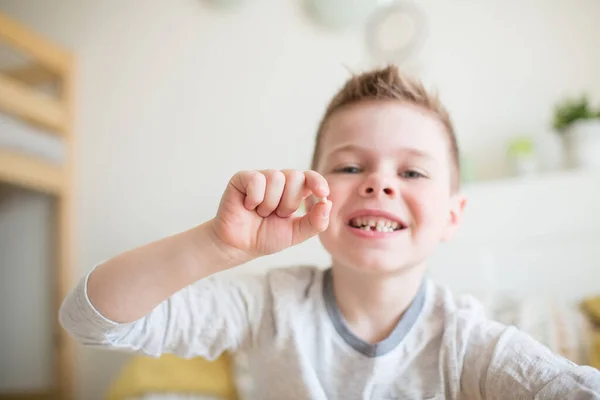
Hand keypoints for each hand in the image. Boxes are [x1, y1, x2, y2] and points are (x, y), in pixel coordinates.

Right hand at [211, 169, 331, 260]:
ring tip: (261, 213)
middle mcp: (279, 181)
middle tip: (276, 215)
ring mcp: (261, 178)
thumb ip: (315, 222)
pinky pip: (256, 180)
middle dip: (289, 202)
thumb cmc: (265, 237)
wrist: (239, 246)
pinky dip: (255, 197)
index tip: (322, 193)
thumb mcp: (296, 233)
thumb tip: (327, 203)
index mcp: (294, 191)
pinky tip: (248, 206)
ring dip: (270, 203)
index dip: (317, 181)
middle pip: (295, 176)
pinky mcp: (242, 178)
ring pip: (276, 177)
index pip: (310, 177)